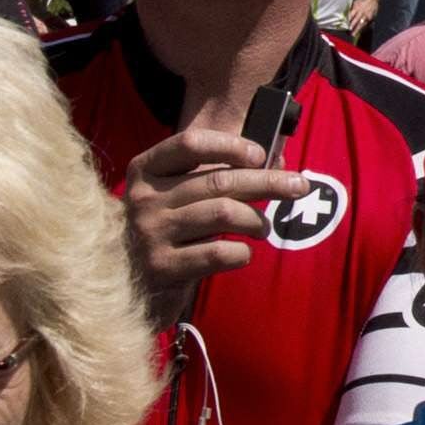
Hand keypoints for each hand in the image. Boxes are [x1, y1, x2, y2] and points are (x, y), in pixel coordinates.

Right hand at [121, 128, 309, 314]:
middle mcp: (144, 199)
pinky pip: (219, 253)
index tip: (260, 155)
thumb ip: (214, 175)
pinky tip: (243, 253)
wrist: (124, 282)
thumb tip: (278, 161)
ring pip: (224, 213)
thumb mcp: (174, 194)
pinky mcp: (162, 267)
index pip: (191, 143)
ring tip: (263, 227)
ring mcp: (150, 234)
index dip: (231, 145)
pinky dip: (242, 252)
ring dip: (257, 220)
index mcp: (145, 170)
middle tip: (300, 186)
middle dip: (268, 182)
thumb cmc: (164, 229)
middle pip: (219, 181)